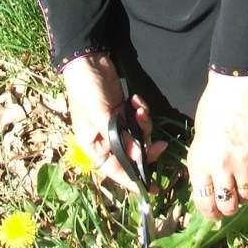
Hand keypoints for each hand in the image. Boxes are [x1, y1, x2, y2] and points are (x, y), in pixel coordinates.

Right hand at [61, 52, 166, 193]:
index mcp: (93, 145)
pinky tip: (136, 99)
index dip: (133, 179)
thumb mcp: (99, 115)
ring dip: (143, 125)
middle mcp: (105, 138)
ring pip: (138, 135)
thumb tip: (138, 156)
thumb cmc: (87, 90)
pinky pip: (138, 119)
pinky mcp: (123, 110)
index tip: (152, 188)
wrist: (88, 59)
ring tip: (139, 109)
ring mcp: (115, 123)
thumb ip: (118, 138)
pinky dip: (141, 111)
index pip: (115, 170)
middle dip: (145, 147)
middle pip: (131, 153)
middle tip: (160, 145)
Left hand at [187, 71, 247, 219]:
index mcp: (199, 163)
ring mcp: (244, 162)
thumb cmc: (213, 110)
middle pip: (228, 206)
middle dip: (229, 207)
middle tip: (231, 201)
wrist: (237, 88)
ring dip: (245, 191)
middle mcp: (220, 167)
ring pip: (247, 195)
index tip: (214, 214)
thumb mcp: (199, 140)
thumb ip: (204, 166)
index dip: (210, 213)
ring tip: (243, 178)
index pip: (204, 203)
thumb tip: (210, 191)